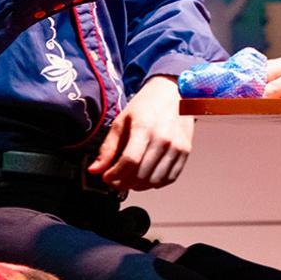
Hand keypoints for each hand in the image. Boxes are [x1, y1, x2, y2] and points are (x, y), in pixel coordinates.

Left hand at [87, 75, 193, 191]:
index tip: (106, 177)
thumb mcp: (121, 121)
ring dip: (138, 186)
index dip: (114, 175)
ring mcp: (177, 146)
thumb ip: (108, 148)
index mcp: (144, 127)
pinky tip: (146, 176)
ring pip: (155, 181)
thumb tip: (95, 170)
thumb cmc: (146, 106)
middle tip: (115, 180)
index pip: (129, 161)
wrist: (172, 93)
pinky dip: (155, 183)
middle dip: (123, 183)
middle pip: (141, 174)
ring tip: (129, 179)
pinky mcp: (185, 151)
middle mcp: (164, 138)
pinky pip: (169, 178)